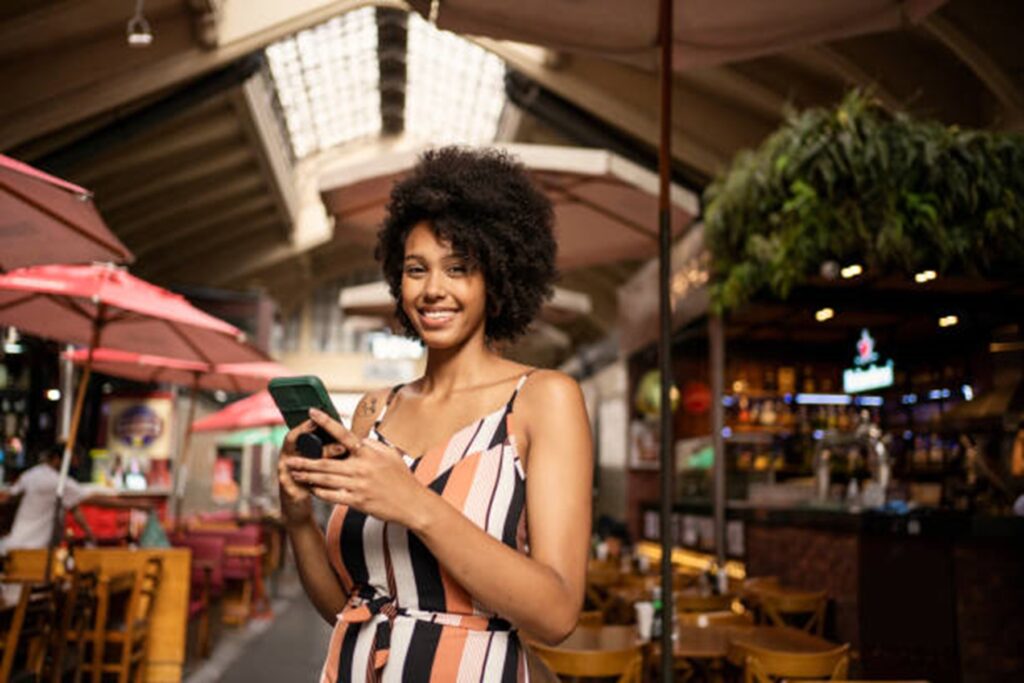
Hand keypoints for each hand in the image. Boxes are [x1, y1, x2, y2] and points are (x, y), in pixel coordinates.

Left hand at [284, 408, 431, 528]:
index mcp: (368, 452)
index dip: (326, 422)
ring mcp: (358, 485)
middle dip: (305, 461)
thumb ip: (370, 445)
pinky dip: (320, 492)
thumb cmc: (401, 477)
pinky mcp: (357, 501)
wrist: (412, 503)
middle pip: (326, 462)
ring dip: (307, 476)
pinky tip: (310, 489)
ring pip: (325, 480)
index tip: (311, 412)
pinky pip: (333, 496)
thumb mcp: (389, 454)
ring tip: (294, 473)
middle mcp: (362, 467)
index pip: (343, 434)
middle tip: (289, 459)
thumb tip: (355, 437)